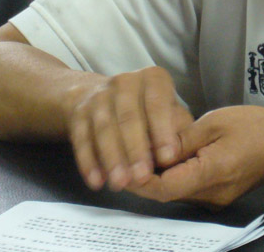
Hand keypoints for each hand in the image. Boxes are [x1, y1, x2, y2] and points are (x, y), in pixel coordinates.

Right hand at [67, 66, 192, 193]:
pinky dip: (88, 162)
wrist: (99, 96)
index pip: (157, 103)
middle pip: (129, 117)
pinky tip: (97, 182)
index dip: (162, 131)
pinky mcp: (79, 113)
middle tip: (142, 178)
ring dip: (112, 158)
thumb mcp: (169, 112)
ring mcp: (99, 96)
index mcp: (153, 79)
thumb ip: (178, 130)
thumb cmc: (147, 110)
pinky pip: (81, 139)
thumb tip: (184, 153)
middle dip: (135, 150)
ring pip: (104, 128)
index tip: (168, 158)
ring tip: (120, 184)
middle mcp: (125, 82)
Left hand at [128, 105, 263, 207]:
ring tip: (143, 152)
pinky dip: (174, 176)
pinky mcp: (219, 196)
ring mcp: (216, 199)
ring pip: (176, 192)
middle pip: (167, 193)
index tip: (121, 162)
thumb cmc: (256, 126)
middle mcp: (212, 194)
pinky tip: (168, 158)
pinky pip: (188, 189)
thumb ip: (181, 138)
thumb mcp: (215, 122)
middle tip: (126, 154)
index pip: (165, 187)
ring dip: (159, 176)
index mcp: (213, 172)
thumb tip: (151, 148)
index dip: (139, 179)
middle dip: (145, 176)